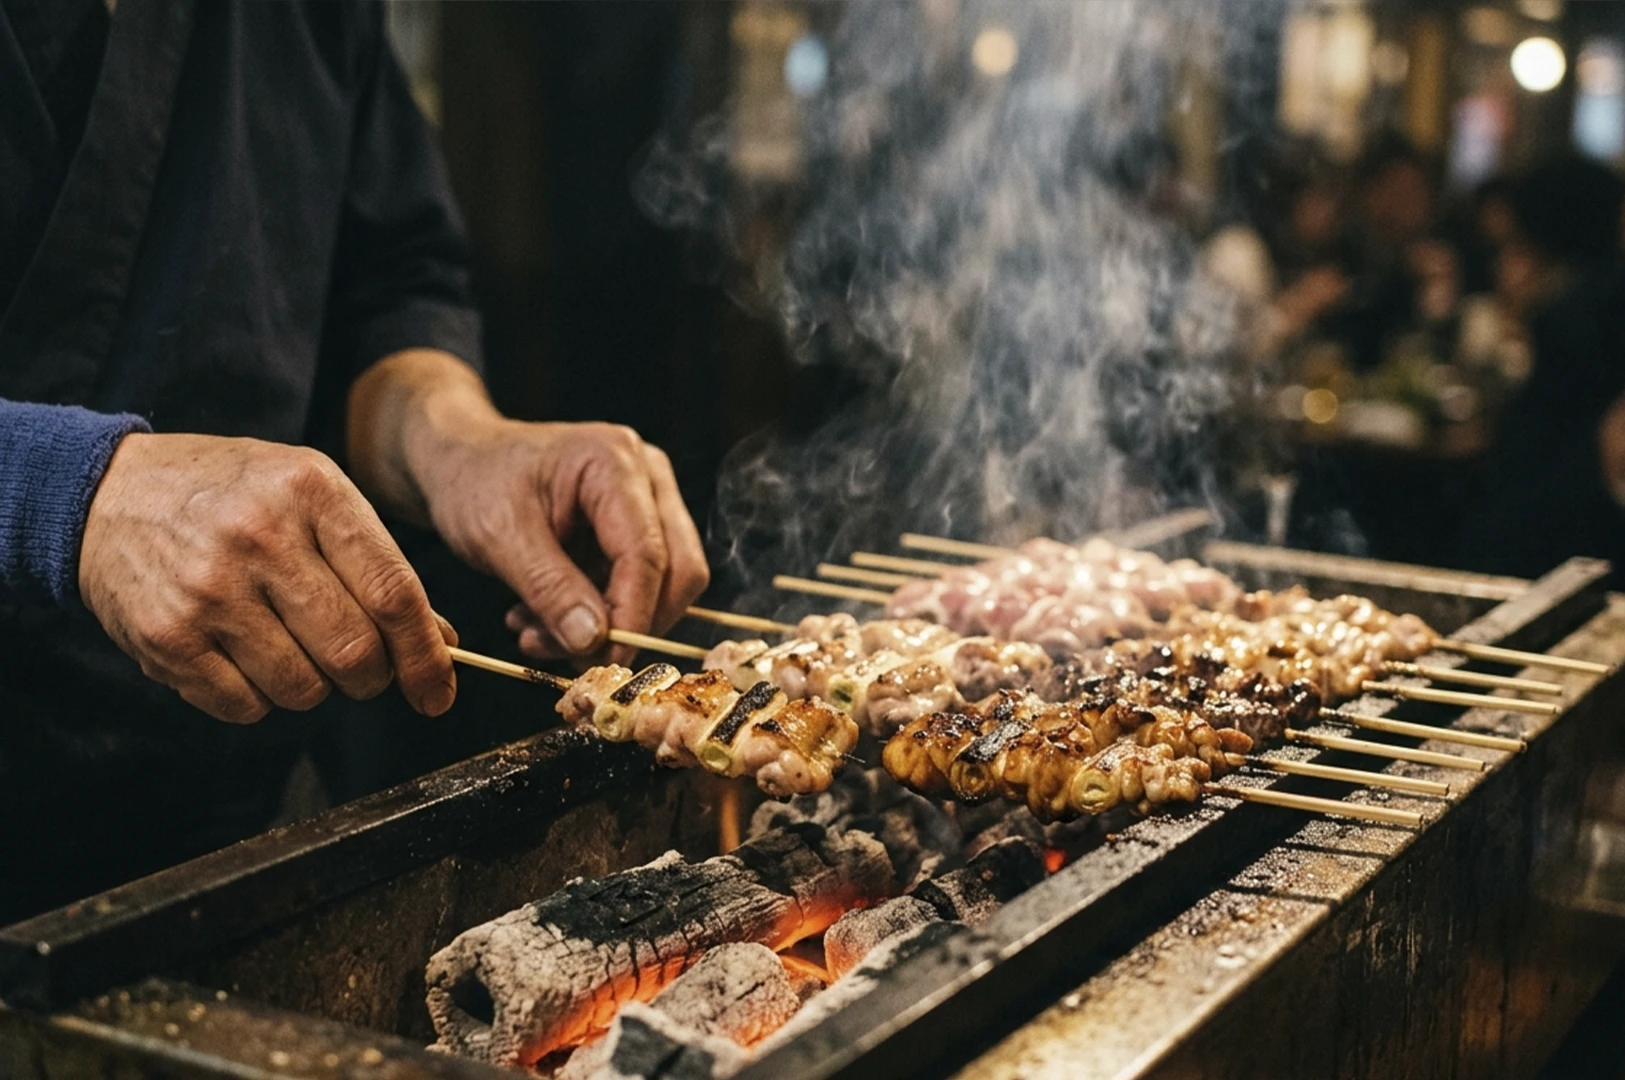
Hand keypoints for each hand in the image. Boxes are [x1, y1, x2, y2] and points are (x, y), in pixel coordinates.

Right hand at [79, 433, 456, 723]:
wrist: (109, 494)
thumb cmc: (233, 495)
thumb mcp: (311, 497)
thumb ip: (377, 564)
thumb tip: (439, 641)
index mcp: (312, 492)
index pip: (393, 593)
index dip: (424, 656)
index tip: (437, 692)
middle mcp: (260, 536)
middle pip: (354, 651)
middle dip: (371, 677)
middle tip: (358, 666)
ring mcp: (209, 589)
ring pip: (303, 688)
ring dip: (313, 687)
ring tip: (288, 645)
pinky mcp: (167, 636)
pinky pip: (245, 707)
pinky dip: (258, 698)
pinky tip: (242, 654)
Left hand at [413, 417, 709, 663]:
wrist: (463, 461)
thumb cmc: (474, 480)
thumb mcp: (498, 536)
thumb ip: (550, 588)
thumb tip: (593, 642)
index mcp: (614, 462)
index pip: (647, 554)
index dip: (631, 617)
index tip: (602, 661)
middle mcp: (647, 475)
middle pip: (678, 570)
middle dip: (629, 624)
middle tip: (570, 657)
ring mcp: (650, 499)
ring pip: (664, 585)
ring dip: (609, 624)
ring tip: (537, 633)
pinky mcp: (638, 527)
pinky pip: (642, 586)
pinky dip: (600, 614)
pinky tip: (546, 618)